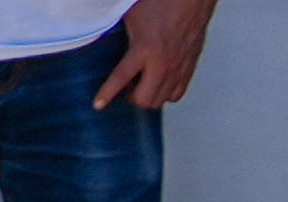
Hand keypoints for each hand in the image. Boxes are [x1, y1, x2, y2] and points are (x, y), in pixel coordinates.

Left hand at [92, 0, 213, 112]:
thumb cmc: (162, 3)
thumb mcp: (131, 17)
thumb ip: (121, 37)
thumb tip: (102, 41)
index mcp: (144, 49)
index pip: (121, 78)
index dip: (107, 94)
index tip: (98, 105)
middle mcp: (162, 64)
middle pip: (144, 100)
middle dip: (131, 97)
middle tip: (126, 86)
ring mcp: (177, 70)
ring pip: (160, 101)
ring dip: (148, 96)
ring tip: (143, 82)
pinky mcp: (189, 70)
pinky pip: (176, 95)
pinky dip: (165, 93)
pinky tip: (159, 81)